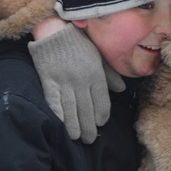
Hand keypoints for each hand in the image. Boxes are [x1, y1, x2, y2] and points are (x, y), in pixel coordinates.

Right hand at [29, 22, 122, 143]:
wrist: (55, 31)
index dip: (101, 115)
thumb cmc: (79, 43)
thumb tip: (122, 90)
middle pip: (87, 109)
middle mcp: (81, 80)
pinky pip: (53, 101)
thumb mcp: (99, 55)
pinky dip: (58, 114)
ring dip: (74, 126)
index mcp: (95, 74)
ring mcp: (64, 81)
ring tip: (77, 137)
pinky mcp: (48, 80)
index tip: (100, 124)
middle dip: (89, 127)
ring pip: (71, 109)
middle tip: (90, 140)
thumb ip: (110, 74)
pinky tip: (60, 124)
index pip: (101, 101)